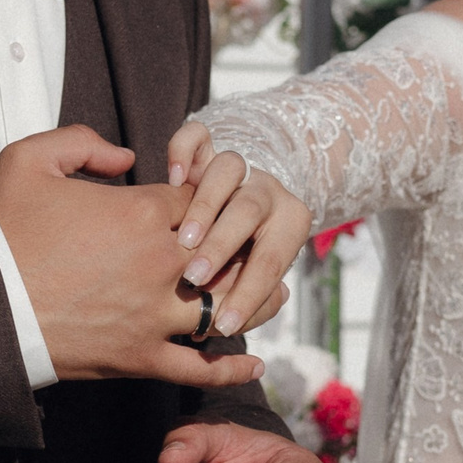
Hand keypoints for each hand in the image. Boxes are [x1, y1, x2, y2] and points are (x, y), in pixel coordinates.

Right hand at [0, 126, 272, 389]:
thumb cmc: (5, 233)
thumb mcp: (29, 160)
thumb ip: (82, 141)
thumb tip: (126, 156)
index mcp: (144, 211)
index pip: (205, 199)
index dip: (212, 199)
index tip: (209, 206)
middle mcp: (163, 263)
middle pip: (231, 250)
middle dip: (245, 245)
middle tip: (257, 246)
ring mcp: (156, 314)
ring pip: (227, 306)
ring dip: (255, 301)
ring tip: (273, 296)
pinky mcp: (143, 357)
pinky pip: (201, 368)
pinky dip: (231, 369)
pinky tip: (253, 363)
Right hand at [167, 121, 312, 338]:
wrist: (233, 214)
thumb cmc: (239, 256)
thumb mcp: (256, 274)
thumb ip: (249, 291)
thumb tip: (228, 318)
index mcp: (290, 224)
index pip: (272, 261)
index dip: (250, 294)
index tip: (225, 325)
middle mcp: (266, 192)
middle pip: (249, 212)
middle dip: (222, 248)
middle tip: (195, 280)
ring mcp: (237, 167)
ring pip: (227, 172)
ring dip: (204, 207)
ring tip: (182, 241)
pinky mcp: (206, 148)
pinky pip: (197, 137)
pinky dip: (184, 151)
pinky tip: (172, 178)